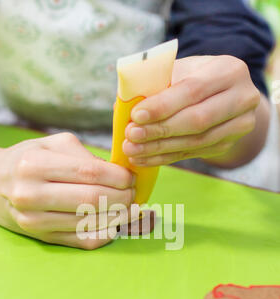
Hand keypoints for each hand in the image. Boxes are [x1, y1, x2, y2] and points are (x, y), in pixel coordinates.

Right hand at [0, 133, 134, 249]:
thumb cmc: (27, 161)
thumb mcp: (51, 145)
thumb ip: (85, 155)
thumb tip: (119, 173)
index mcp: (34, 165)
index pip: (90, 173)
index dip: (118, 177)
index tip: (131, 177)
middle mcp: (31, 195)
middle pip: (93, 199)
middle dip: (123, 197)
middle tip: (133, 193)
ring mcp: (36, 221)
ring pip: (91, 223)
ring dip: (119, 216)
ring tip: (128, 206)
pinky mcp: (43, 239)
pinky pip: (84, 241)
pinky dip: (107, 233)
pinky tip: (115, 222)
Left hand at [123, 55, 259, 165]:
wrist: (223, 95)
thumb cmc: (193, 77)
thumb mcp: (181, 70)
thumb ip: (157, 82)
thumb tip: (124, 103)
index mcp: (229, 70)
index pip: (193, 90)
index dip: (163, 105)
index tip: (136, 115)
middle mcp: (242, 98)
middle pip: (197, 120)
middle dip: (160, 130)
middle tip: (131, 135)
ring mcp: (239, 125)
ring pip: (196, 142)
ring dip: (159, 148)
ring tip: (132, 149)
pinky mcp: (227, 144)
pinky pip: (192, 153)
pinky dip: (165, 157)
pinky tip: (143, 158)